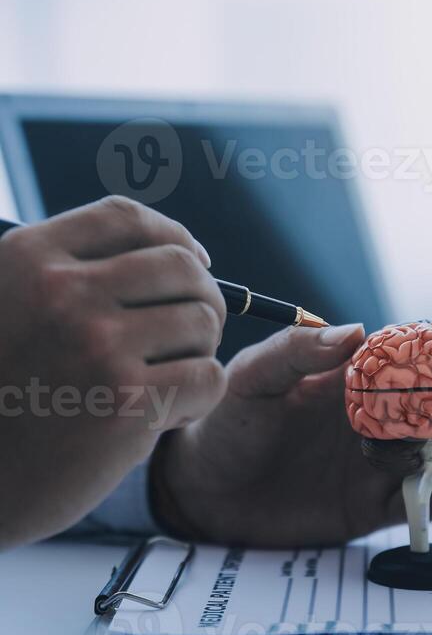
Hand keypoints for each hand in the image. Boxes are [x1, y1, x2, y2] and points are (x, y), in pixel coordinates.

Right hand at [0, 196, 225, 546]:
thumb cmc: (2, 398)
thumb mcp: (9, 308)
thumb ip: (71, 276)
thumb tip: (185, 257)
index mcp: (29, 259)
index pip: (127, 219)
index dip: (176, 237)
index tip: (196, 261)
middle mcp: (62, 293)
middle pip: (180, 267)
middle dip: (203, 297)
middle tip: (194, 334)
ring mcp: (97, 346)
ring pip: (203, 322)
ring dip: (200, 353)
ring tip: (170, 381)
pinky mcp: (126, 403)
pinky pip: (208, 377)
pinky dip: (200, 397)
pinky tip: (168, 415)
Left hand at [151, 324, 431, 546]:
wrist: (202, 491)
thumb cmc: (224, 423)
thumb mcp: (251, 379)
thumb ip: (296, 353)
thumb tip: (356, 331)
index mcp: (357, 379)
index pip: (426, 359)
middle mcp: (379, 419)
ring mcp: (381, 464)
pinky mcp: (373, 507)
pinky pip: (428, 504)